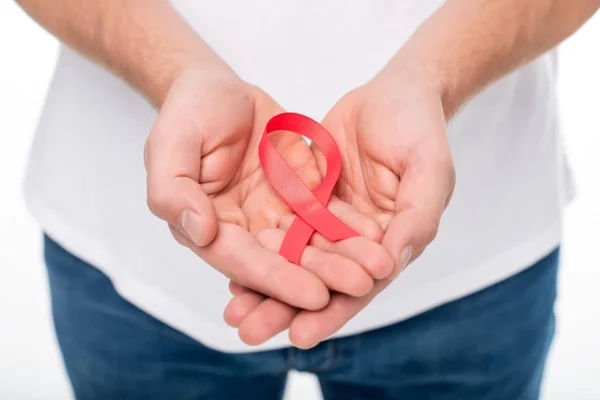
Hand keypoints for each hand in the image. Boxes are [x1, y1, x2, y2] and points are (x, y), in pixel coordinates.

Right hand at [144, 70, 393, 311]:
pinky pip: (324, 211)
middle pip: (283, 259)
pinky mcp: (297, 192)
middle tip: (360, 286)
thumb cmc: (186, 112)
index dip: (277, 280)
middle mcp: (243, 228)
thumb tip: (199, 231)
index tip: (314, 296)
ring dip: (342, 256)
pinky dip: (348, 224)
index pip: (243, 261)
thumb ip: (173, 190)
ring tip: (378, 266)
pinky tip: (376, 233)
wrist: (216, 87)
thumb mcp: (169, 144)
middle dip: (321, 275)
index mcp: (208, 226)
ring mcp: (272, 212)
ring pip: (309, 241)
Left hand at [225, 67, 455, 347]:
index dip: (332, 311)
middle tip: (249, 333)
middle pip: (320, 281)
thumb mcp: (428, 170)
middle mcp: (358, 241)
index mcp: (391, 244)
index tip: (300, 335)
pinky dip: (261, 247)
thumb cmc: (419, 129)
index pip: (360, 286)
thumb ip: (416, 217)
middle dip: (285, 308)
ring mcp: (331, 220)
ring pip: (295, 260)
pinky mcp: (309, 198)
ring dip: (266, 286)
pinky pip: (282, 226)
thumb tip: (390, 266)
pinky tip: (231, 263)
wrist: (394, 92)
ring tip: (233, 311)